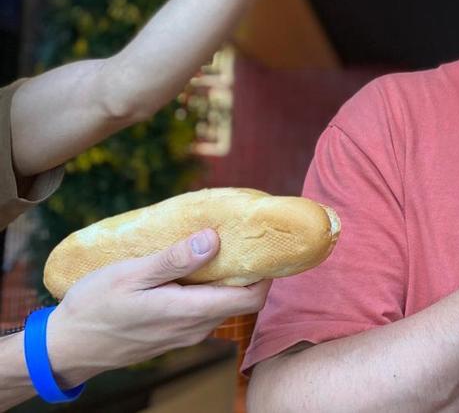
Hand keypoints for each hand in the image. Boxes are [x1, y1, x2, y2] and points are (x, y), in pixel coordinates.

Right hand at [45, 229, 268, 385]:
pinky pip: (205, 309)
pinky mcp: (176, 334)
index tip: (262, 244)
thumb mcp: (131, 275)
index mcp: (189, 312)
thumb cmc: (95, 307)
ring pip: (223, 303)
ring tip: (213, 245)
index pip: (252, 298)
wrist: (68, 346)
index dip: (266, 272)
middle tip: (239, 236)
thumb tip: (213, 240)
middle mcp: (196, 327)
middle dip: (247, 269)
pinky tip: (190, 267)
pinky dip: (207, 289)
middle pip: (242, 299)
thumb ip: (174, 260)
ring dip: (225, 278)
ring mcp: (187, 334)